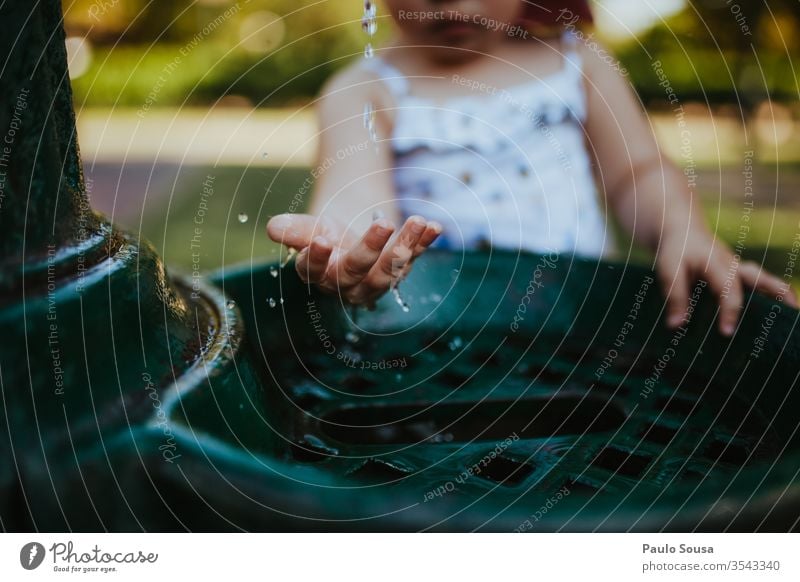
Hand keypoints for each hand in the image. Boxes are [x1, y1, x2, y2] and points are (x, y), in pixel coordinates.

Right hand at [267, 213, 440, 304]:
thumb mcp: (309, 228)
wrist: (349, 238)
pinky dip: (425, 243)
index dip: (317, 257)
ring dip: (406, 246)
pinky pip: (412, 259)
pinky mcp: (398, 271)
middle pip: (358, 271)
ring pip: (390, 269)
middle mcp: (347, 284)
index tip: (322, 240)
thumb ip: (294, 230)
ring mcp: (376, 281)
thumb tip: (274, 228)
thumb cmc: (325, 236)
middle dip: (371, 249)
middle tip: (383, 224)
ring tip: (418, 220)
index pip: (314, 270)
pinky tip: (435, 226)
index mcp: (319, 274)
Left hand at [656, 230, 797, 335]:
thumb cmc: (676, 251)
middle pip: (760, 278)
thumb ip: (675, 296)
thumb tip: (676, 325)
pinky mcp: (740, 273)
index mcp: (717, 264)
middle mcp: (734, 265)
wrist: (683, 230)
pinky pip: (760, 283)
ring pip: (765, 279)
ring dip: (780, 293)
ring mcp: (740, 268)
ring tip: (793, 311)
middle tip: (790, 312)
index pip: (728, 289)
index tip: (727, 333)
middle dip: (774, 295)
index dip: (728, 312)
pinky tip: (776, 311)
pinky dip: (771, 294)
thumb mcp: (668, 271)